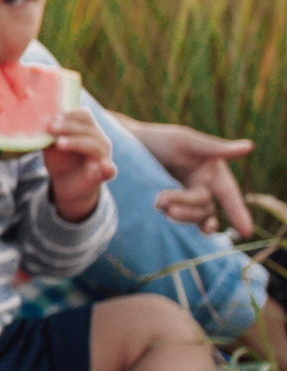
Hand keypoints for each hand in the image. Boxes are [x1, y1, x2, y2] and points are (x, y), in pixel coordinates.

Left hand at [43, 110, 116, 220]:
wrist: (68, 185)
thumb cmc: (61, 160)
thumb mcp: (51, 147)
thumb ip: (48, 136)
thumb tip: (35, 122)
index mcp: (87, 129)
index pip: (83, 116)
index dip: (69, 115)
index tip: (51, 118)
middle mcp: (99, 139)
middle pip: (88, 128)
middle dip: (68, 126)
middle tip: (50, 127)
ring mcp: (103, 156)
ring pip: (95, 145)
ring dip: (76, 142)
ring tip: (59, 143)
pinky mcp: (103, 174)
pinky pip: (109, 170)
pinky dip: (107, 168)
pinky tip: (103, 166)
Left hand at [115, 115, 254, 234]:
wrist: (121, 147)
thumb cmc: (156, 139)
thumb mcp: (184, 141)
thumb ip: (215, 148)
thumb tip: (249, 147)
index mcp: (210, 171)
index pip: (229, 194)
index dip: (238, 212)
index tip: (245, 231)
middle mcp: (201, 187)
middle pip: (205, 207)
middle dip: (188, 207)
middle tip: (162, 201)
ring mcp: (183, 199)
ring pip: (193, 216)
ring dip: (181, 215)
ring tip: (159, 203)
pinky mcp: (166, 206)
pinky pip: (178, 220)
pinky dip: (177, 222)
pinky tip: (168, 220)